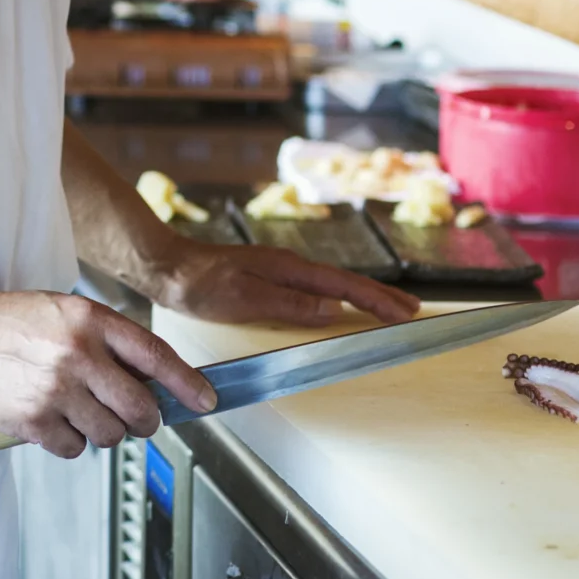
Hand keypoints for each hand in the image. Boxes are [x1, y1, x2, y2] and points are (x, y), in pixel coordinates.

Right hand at [0, 288, 216, 459]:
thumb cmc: (12, 322)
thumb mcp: (67, 312)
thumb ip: (108, 341)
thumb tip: (154, 382)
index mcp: (90, 321)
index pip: (156, 357)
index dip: (187, 384)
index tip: (206, 400)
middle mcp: (77, 354)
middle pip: (141, 409)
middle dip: (145, 420)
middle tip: (134, 417)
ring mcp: (54, 390)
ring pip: (111, 434)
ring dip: (103, 431)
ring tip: (78, 411)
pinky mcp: (31, 419)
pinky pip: (75, 449)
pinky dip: (70, 441)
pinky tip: (52, 420)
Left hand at [147, 238, 419, 328]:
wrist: (165, 266)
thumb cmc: (198, 285)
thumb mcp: (243, 298)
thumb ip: (289, 303)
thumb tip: (333, 308)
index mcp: (288, 268)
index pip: (344, 285)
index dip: (377, 300)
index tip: (406, 313)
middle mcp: (289, 265)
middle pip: (346, 281)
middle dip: (381, 295)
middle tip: (413, 310)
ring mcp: (279, 269)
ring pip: (333, 283)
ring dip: (363, 296)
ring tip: (389, 308)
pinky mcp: (268, 276)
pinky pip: (315, 287)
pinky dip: (338, 296)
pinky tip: (340, 305)